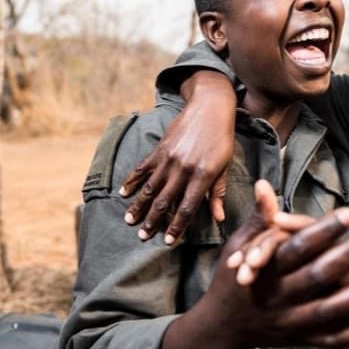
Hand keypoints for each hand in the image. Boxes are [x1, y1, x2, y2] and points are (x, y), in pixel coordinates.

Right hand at [120, 70, 236, 242]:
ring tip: (129, 221)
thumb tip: (219, 219)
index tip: (168, 241)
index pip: (187, 208)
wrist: (210, 108)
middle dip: (153, 221)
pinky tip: (123, 193)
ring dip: (139, 206)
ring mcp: (168, 159)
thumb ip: (217, 193)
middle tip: (143, 236)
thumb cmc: (222, 139)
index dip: (176, 226)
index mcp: (202, 176)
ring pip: (150, 188)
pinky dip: (132, 181)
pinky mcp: (159, 149)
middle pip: (164, 201)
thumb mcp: (224, 166)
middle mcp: (183, 169)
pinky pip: (142, 168)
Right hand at [195, 181, 348, 348]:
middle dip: (346, 255)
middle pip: (317, 276)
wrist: (221, 329)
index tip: (348, 214)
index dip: (322, 231)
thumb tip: (263, 184)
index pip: (297, 248)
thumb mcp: (237, 247)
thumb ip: (257, 219)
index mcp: (264, 272)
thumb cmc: (231, 280)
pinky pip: (332, 339)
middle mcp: (278, 298)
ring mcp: (290, 322)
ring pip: (329, 310)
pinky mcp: (301, 340)